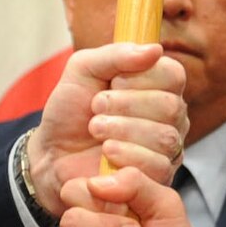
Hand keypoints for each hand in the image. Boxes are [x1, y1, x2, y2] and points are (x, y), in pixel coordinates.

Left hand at [26, 42, 186, 215]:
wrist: (52, 154)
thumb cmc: (71, 111)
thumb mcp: (83, 70)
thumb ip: (115, 55)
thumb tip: (155, 49)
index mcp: (158, 86)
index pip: (173, 75)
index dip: (142, 78)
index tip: (112, 82)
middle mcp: (170, 116)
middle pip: (171, 106)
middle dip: (126, 106)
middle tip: (95, 108)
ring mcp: (168, 148)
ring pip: (165, 137)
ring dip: (122, 130)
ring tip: (95, 130)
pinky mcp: (159, 177)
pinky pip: (158, 166)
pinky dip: (126, 156)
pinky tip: (106, 153)